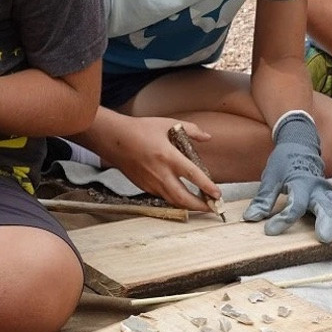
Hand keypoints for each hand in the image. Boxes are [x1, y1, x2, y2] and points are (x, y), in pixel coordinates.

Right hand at [104, 116, 219, 211]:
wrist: (113, 139)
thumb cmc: (140, 129)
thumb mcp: (168, 124)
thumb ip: (191, 130)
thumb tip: (207, 137)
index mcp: (168, 156)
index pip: (192, 175)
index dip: (207, 187)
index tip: (217, 194)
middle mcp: (160, 173)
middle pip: (183, 198)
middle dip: (200, 206)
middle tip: (213, 208)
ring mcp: (151, 183)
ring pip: (173, 201)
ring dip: (189, 206)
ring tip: (202, 205)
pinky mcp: (144, 187)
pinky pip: (163, 197)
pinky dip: (175, 199)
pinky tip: (184, 197)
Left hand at [243, 112, 331, 242]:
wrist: (299, 146)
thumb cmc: (283, 163)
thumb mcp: (270, 178)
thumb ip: (262, 200)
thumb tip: (250, 218)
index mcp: (300, 182)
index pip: (294, 204)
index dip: (283, 219)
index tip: (270, 231)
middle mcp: (316, 187)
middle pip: (323, 206)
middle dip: (325, 222)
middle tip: (323, 238)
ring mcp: (326, 190)